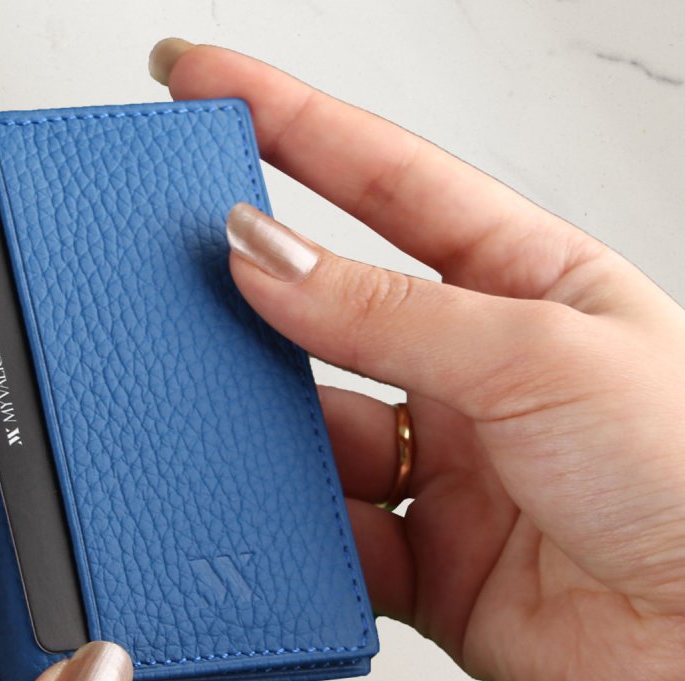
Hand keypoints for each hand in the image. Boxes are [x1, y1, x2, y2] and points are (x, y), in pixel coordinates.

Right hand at [152, 40, 684, 680]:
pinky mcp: (420, 560)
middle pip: (333, 311)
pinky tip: (275, 522)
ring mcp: (442, 470)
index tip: (204, 85)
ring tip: (223, 413)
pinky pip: (330, 539)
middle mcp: (473, 373)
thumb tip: (268, 257)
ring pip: (317, 435)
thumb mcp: (537, 354)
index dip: (291, 123)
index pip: (386, 181)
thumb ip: (389, 312)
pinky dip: (295, 537)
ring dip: (270, 431)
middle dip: (254, 289)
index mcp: (522, 286)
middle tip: (177, 266)